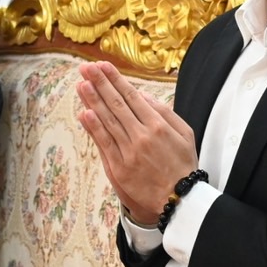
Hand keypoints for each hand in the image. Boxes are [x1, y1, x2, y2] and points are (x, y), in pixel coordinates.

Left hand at [76, 61, 196, 225]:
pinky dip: (93, 128)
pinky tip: (85, 113)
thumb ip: (165, 112)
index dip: (115, 80)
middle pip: (116, 104)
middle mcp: (141, 136)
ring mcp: (128, 152)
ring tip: (81, 83)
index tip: (103, 66)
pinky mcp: (119, 168)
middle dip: (100, 84)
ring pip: (107, 121)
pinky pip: (104, 144)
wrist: (179, 200)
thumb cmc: (183, 165)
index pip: (131, 96)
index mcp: (158, 125)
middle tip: (86, 68)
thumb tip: (143, 95)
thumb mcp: (185, 134)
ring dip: (92, 100)